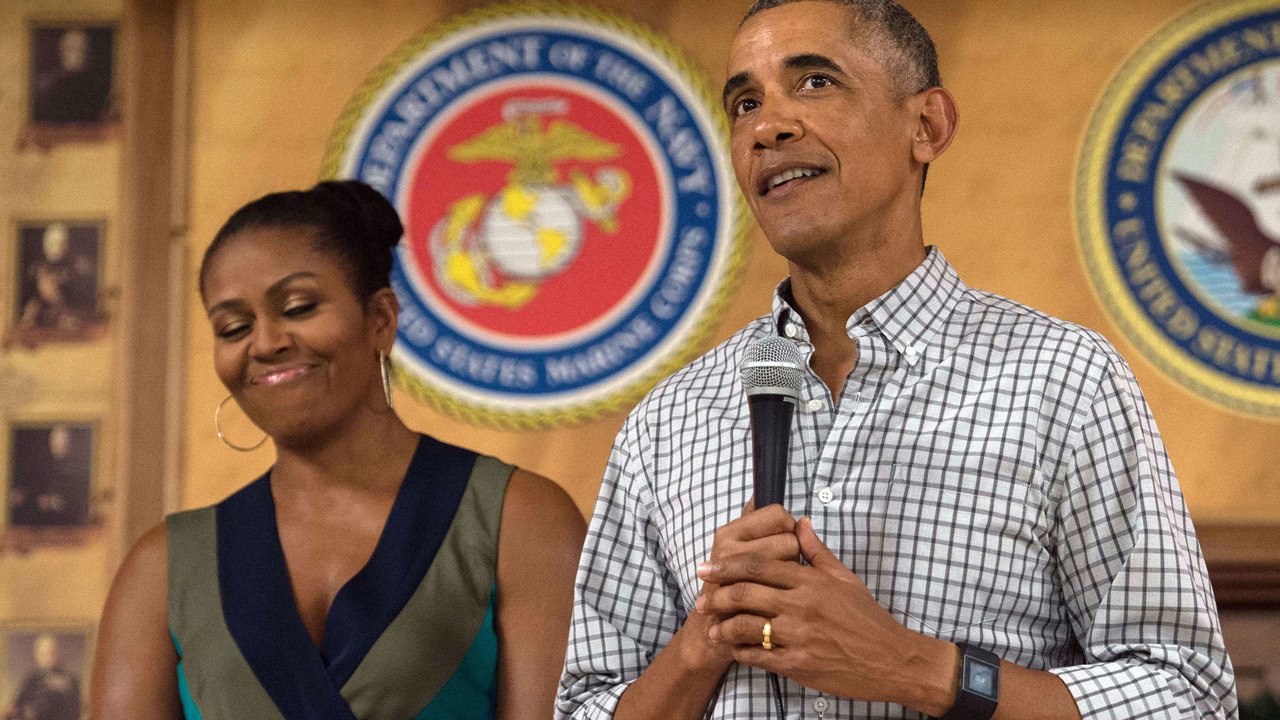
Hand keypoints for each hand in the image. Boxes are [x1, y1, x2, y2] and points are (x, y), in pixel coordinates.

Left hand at [697, 517, 957, 710]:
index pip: (759, 565)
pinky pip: (760, 656)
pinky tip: (735, 650)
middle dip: (716, 595)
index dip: (727, 565)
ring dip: (723, 627)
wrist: (891, 659)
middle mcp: (801, 605)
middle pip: (745, 593)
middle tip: (700, 599)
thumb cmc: (867, 618)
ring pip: (747, 626)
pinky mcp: (800, 664)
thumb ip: (817, 551)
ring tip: (712, 629)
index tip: (706, 568)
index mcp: (810, 581)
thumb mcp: (845, 578)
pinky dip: (742, 652)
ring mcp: (799, 636)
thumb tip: (800, 522)